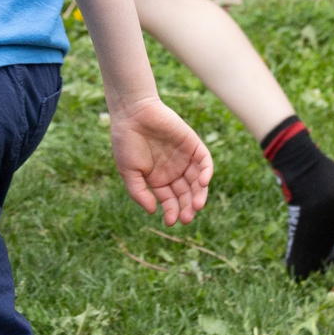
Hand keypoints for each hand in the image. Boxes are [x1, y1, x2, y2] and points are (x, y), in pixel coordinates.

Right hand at [108, 95, 211, 225]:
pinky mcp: (192, 144)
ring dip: (199, 194)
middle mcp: (173, 170)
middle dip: (187, 207)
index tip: (171, 221)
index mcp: (158, 179)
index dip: (172, 211)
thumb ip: (139, 192)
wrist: (132, 113)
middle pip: (186, 193)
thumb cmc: (126, 141)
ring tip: (196, 206)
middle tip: (187, 218)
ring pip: (197, 181)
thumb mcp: (128, 171)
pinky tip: (202, 182)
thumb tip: (152, 211)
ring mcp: (184, 158)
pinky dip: (206, 172)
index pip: (170, 200)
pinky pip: (204, 161)